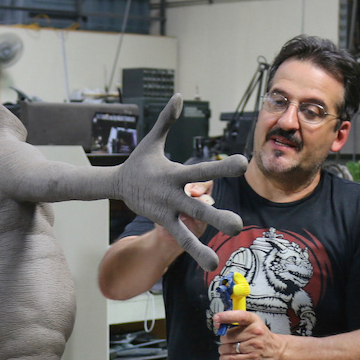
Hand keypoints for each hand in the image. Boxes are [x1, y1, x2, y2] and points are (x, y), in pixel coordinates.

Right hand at [113, 94, 246, 271]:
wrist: (115, 184)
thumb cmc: (140, 161)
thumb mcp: (151, 141)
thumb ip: (166, 120)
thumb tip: (179, 95)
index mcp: (173, 174)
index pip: (201, 171)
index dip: (222, 168)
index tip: (243, 163)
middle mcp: (171, 196)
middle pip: (196, 207)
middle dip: (216, 217)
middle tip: (238, 225)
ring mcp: (166, 213)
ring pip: (186, 232)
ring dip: (199, 248)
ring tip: (215, 264)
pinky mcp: (163, 223)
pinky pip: (180, 238)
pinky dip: (194, 249)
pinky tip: (211, 263)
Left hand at [213, 310, 282, 359]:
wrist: (278, 351)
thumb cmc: (261, 337)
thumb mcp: (253, 324)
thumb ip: (238, 323)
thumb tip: (218, 323)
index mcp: (254, 321)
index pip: (239, 316)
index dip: (225, 317)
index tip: (216, 319)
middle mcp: (254, 332)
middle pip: (228, 336)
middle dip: (224, 340)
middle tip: (228, 342)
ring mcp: (254, 346)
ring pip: (227, 348)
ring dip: (223, 351)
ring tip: (228, 351)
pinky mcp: (252, 359)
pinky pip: (231, 359)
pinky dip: (225, 359)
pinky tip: (226, 359)